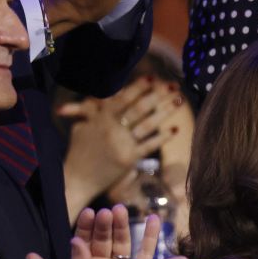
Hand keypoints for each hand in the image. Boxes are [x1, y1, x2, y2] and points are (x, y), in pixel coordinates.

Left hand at [28, 205, 162, 258]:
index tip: (89, 213)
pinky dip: (150, 239)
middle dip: (108, 225)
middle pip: (107, 240)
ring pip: (126, 244)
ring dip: (127, 227)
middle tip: (110, 212)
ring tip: (126, 211)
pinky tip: (154, 220)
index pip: (86, 242)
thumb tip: (31, 256)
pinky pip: (147, 256)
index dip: (87, 227)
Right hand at [59, 76, 179, 218]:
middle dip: (159, 95)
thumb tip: (98, 98)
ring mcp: (122, 144)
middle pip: (140, 108)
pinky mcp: (129, 159)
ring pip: (148, 124)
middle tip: (174, 85)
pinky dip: (163, 137)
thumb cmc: (78, 153)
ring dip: (166, 111)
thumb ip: (91, 112)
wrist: (77, 180)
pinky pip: (150, 145)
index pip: (123, 98)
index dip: (138, 87)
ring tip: (180, 101)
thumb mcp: (81, 128)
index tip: (154, 78)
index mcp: (100, 118)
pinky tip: (175, 129)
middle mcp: (112, 129)